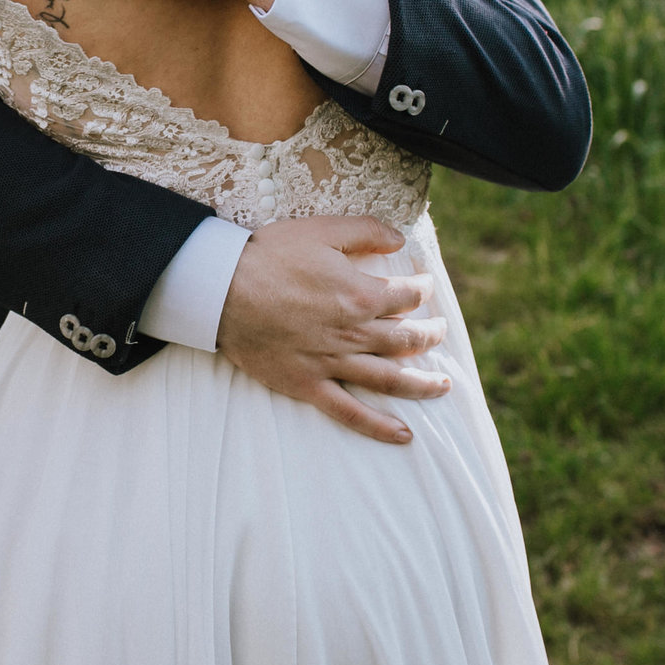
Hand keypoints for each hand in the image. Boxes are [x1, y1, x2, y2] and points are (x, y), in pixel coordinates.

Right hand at [215, 216, 451, 443]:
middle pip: (408, 339)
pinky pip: (350, 412)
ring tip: (442, 386)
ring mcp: (332, 363)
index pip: (408, 296)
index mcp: (360, 295)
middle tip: (439, 331)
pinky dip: (378, 426)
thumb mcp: (321, 229)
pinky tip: (403, 435)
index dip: (422, 290)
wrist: (221, 290)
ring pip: (390, 379)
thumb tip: (399, 239)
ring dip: (422, 384)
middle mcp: (354, 333)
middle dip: (431, 335)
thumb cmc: (269, 256)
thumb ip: (365, 231)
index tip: (424, 286)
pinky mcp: (308, 385)